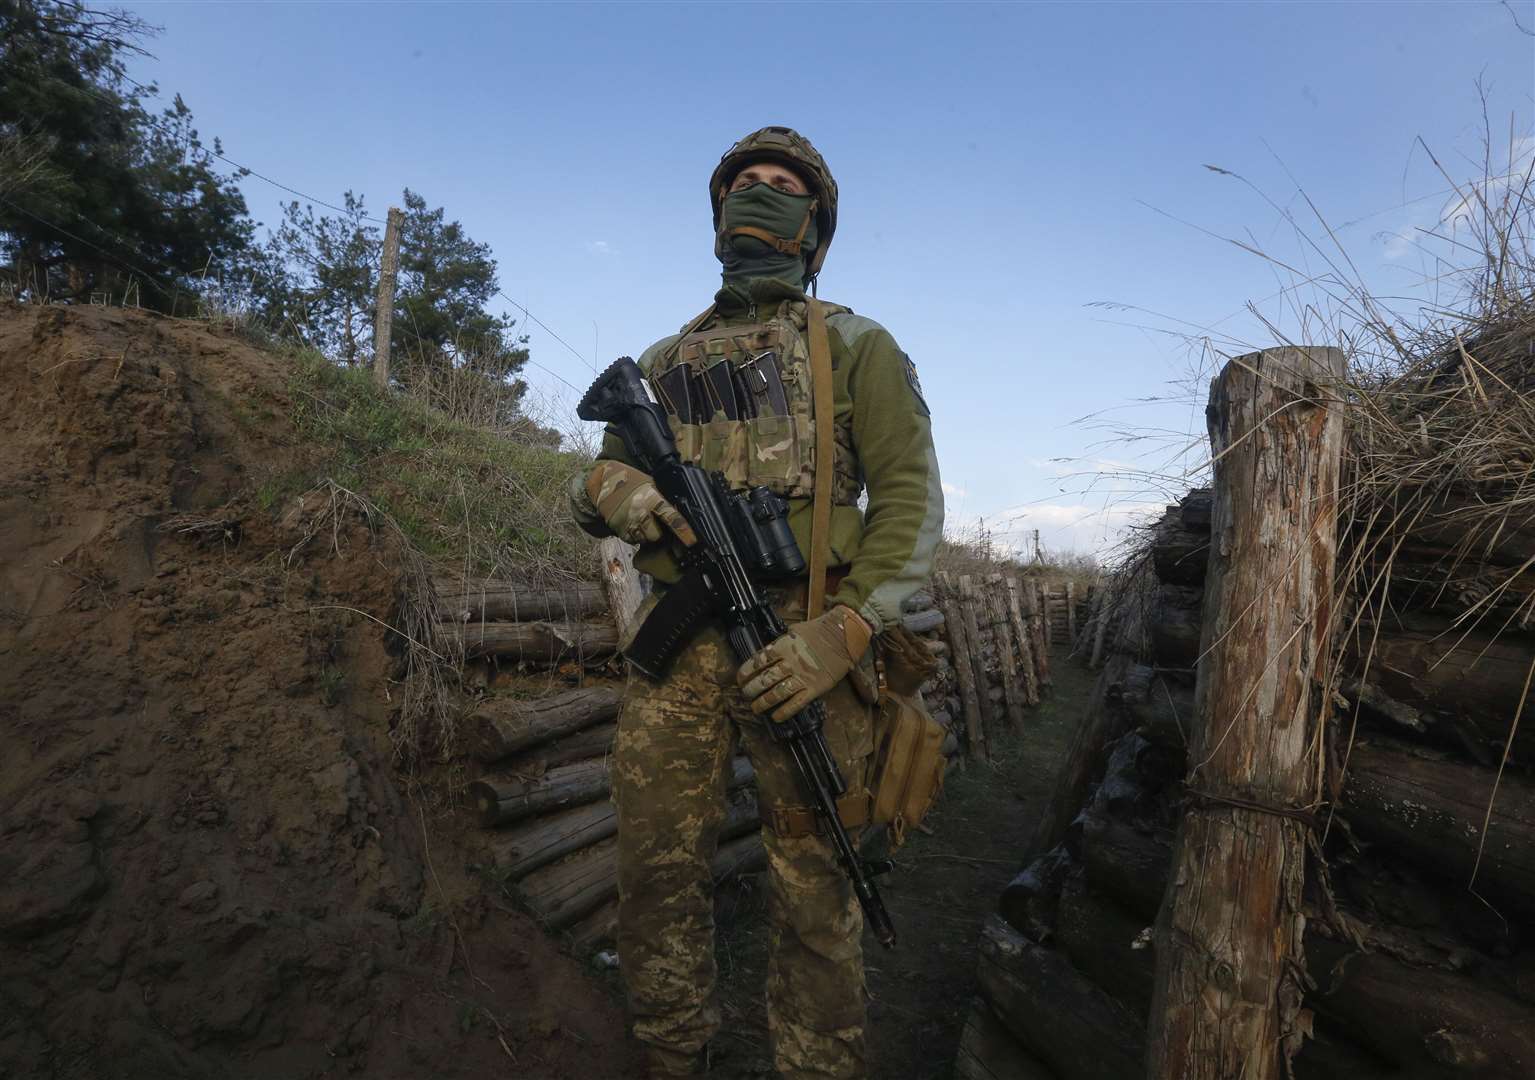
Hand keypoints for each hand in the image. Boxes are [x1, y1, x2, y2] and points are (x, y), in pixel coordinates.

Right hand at [585, 461, 696, 546]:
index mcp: (653, 499)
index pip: (672, 518)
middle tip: (656, 522)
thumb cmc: (633, 482)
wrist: (606, 482)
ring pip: (645, 540)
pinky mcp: (619, 530)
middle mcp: (641, 513)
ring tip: (643, 521)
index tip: (691, 541)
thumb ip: (664, 500)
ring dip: (647, 535)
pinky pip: (633, 540)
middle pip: (658, 536)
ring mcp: (629, 523)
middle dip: (659, 533)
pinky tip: (633, 522)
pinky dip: (635, 535)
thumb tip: (680, 514)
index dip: (683, 531)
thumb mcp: (652, 485)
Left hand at [737, 606, 872, 722]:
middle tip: (746, 694)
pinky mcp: (815, 688)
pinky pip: (797, 703)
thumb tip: (768, 652)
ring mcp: (802, 677)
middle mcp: (790, 663)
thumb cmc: (819, 630)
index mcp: (783, 647)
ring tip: (756, 707)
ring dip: (763, 703)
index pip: (758, 661)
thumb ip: (780, 642)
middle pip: (764, 679)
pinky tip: (776, 717)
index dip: (746, 672)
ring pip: (777, 693)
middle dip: (752, 689)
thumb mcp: (794, 631)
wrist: (843, 636)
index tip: (740, 679)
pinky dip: (785, 712)